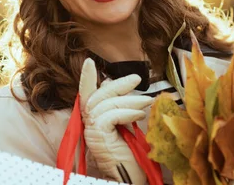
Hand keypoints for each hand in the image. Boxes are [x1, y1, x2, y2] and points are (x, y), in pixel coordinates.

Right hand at [78, 58, 153, 183]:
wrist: (129, 180)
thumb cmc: (132, 159)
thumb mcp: (126, 128)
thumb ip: (119, 110)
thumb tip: (119, 89)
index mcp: (93, 121)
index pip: (87, 95)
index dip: (87, 78)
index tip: (89, 61)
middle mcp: (88, 125)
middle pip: (99, 95)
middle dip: (119, 84)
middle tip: (138, 78)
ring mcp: (92, 131)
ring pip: (106, 104)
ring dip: (130, 100)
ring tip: (147, 102)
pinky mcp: (98, 137)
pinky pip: (110, 116)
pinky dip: (126, 112)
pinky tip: (140, 116)